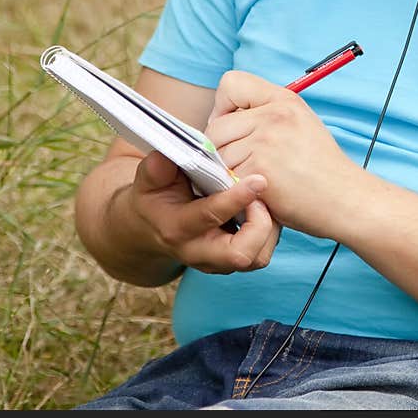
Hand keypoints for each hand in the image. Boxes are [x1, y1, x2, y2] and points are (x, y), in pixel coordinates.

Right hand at [126, 150, 280, 273]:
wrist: (149, 230)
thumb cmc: (154, 198)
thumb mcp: (148, 181)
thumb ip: (157, 168)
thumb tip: (167, 154)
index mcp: (176, 229)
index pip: (210, 217)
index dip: (236, 198)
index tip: (258, 180)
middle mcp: (199, 251)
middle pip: (239, 255)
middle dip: (260, 226)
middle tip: (261, 197)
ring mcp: (217, 261)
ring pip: (257, 257)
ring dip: (268, 229)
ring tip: (262, 201)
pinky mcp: (232, 262)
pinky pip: (261, 253)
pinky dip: (268, 232)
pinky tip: (261, 208)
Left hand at [206, 70, 366, 238]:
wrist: (344, 197)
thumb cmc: (320, 167)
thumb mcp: (300, 122)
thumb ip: (266, 113)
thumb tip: (223, 118)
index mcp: (283, 99)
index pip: (231, 83)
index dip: (223, 107)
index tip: (235, 129)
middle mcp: (274, 115)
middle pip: (216, 126)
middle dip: (220, 148)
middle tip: (239, 164)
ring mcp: (266, 141)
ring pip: (218, 154)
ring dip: (227, 172)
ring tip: (250, 180)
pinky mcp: (259, 169)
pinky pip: (225, 178)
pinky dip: (234, 190)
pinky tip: (253, 193)